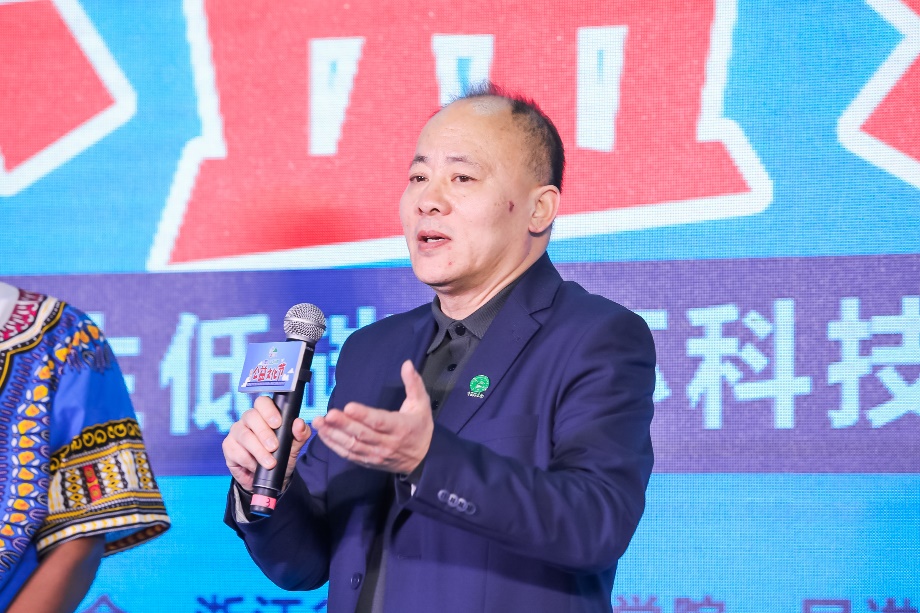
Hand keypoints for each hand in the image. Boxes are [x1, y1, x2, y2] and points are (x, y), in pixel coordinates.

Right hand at [222, 395, 311, 490]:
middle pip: (251, 416)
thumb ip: (300, 434)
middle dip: (264, 433)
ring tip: (270, 463)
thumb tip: (299, 423)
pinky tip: (255, 467)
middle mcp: (249, 419)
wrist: (268, 478)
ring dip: (258, 450)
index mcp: (265, 414)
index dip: (269, 410)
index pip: (263, 402)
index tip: (278, 424)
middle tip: (274, 447)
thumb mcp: (294, 446)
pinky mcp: (228, 446)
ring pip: (244, 435)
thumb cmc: (281, 455)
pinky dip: (248, 461)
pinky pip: (236, 451)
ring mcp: (237, 431)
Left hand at [313, 360, 432, 473]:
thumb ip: (414, 383)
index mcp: (401, 427)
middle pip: (362, 434)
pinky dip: (334, 445)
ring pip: (352, 445)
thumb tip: (406, 364)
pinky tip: (323, 434)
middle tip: (328, 414)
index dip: (364, 415)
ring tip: (319, 423)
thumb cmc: (420, 427)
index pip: (380, 421)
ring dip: (334, 435)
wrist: (422, 460)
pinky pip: (349, 454)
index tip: (348, 406)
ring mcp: (376, 455)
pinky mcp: (368, 461)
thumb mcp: (422, 404)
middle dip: (343, 424)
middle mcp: (387, 443)